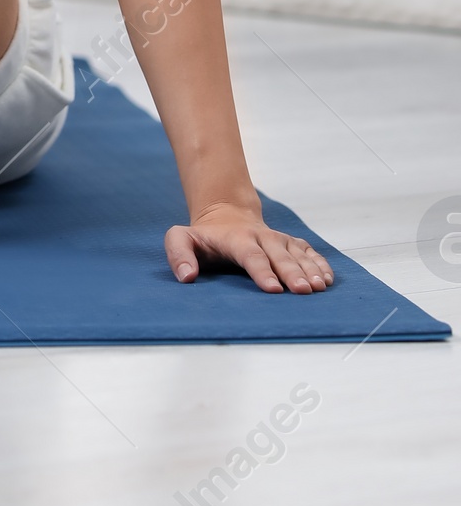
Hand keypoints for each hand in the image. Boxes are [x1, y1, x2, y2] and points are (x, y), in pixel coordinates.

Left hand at [165, 202, 332, 294]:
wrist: (225, 214)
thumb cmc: (204, 237)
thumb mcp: (181, 238)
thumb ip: (178, 253)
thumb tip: (186, 277)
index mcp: (236, 239)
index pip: (250, 255)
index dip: (262, 271)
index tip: (273, 290)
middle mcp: (261, 237)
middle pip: (279, 255)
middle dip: (292, 272)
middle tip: (303, 291)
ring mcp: (278, 239)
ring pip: (297, 253)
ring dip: (310, 269)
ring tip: (320, 287)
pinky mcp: (290, 242)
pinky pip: (308, 251)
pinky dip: (319, 263)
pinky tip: (328, 278)